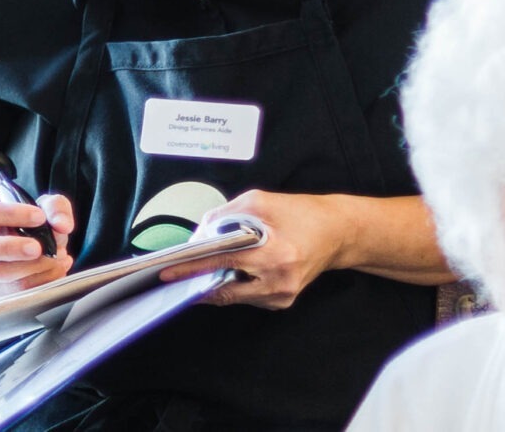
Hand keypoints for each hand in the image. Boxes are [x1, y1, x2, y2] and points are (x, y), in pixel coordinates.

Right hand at [0, 193, 76, 303]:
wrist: (17, 255)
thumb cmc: (26, 228)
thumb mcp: (41, 209)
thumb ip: (55, 208)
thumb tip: (62, 226)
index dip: (11, 214)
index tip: (40, 217)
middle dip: (11, 248)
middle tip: (38, 248)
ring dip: (33, 266)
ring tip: (58, 256)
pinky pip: (17, 291)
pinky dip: (43, 280)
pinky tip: (58, 268)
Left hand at [156, 190, 349, 309]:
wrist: (339, 232)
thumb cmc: (301, 214)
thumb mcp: (258, 202)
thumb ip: (222, 217)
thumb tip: (196, 236)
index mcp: (276, 256)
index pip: (220, 264)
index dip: (190, 268)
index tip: (165, 273)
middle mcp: (279, 282)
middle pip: (223, 289)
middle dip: (198, 279)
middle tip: (173, 274)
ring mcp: (282, 296)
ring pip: (233, 295)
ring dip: (215, 281)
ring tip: (199, 268)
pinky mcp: (282, 301)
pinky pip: (246, 296)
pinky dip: (233, 283)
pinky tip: (227, 270)